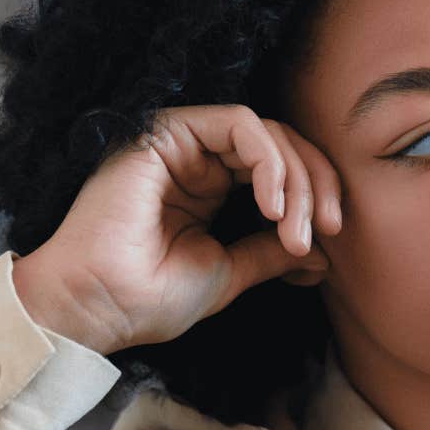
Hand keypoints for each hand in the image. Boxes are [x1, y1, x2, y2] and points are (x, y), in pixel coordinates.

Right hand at [12, 104, 343, 353]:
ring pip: (269, 132)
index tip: (331, 240)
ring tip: (295, 231)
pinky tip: (272, 205)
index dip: (317, 196)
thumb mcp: (232, 271)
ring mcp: (182, 143)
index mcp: (212, 189)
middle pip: (284, 145)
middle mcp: (199, 160)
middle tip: (328, 230)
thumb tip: (322, 251)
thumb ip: (273, 252)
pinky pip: (240, 123)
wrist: (99, 306)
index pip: (282, 170)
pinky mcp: (167, 131)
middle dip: (318, 184)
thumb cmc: (151, 297)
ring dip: (297, 178)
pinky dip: (269, 161)